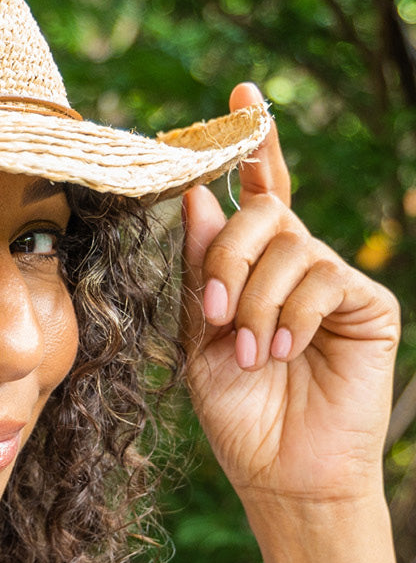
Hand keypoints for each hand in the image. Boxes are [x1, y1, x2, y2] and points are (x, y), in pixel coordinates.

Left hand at [180, 83, 400, 508]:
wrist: (278, 469)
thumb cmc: (236, 407)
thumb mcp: (200, 336)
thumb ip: (200, 271)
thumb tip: (195, 198)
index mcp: (253, 268)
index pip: (255, 196)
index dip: (251, 145)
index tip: (242, 94)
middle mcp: (295, 264)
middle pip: (263, 213)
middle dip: (228, 258)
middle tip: (217, 314)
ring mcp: (334, 281)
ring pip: (290, 246)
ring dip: (257, 300)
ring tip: (252, 352)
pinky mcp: (367, 304)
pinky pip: (324, 278)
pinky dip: (293, 313)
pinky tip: (285, 350)